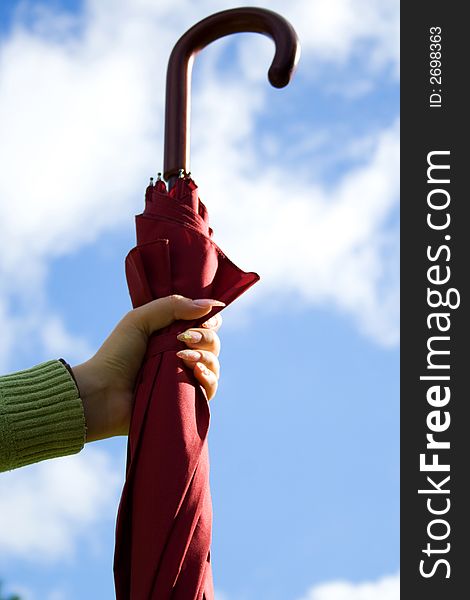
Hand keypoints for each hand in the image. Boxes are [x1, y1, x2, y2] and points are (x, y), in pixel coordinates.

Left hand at [71, 295, 223, 442]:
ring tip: (182, 358)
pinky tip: (197, 372)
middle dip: (205, 337)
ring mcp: (185, 378)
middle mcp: (182, 355)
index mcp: (172, 334)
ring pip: (214, 363)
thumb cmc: (117, 355)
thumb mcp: (141, 319)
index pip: (204, 323)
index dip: (209, 320)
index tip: (204, 319)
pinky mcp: (187, 399)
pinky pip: (210, 387)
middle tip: (184, 339)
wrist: (103, 393)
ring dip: (205, 356)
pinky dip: (209, 377)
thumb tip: (212, 305)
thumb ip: (173, 306)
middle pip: (212, 342)